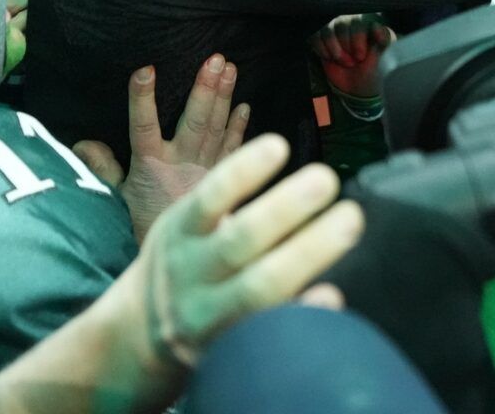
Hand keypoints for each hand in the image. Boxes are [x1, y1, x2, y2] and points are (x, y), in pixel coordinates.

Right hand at [74, 58, 250, 242]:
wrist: (179, 263)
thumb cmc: (142, 226)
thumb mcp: (115, 200)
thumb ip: (102, 168)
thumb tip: (83, 142)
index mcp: (149, 166)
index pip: (143, 126)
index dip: (143, 99)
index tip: (145, 70)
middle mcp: (179, 164)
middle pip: (193, 122)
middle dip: (204, 89)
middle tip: (215, 59)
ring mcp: (203, 170)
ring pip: (215, 128)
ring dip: (224, 97)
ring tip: (230, 68)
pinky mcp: (219, 178)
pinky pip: (232, 148)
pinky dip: (239, 128)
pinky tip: (246, 106)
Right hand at [127, 136, 363, 366]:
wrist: (145, 334)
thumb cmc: (185, 262)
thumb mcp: (185, 225)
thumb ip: (223, 202)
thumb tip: (281, 162)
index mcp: (180, 234)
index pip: (208, 199)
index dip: (242, 172)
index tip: (279, 146)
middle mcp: (192, 274)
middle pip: (239, 242)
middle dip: (285, 209)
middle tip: (326, 179)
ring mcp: (210, 316)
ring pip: (259, 288)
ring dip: (308, 253)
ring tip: (349, 221)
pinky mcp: (230, 348)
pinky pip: (269, 333)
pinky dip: (301, 312)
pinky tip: (331, 295)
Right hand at [312, 14, 395, 101]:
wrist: (360, 87)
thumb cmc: (376, 69)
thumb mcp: (386, 56)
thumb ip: (384, 39)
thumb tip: (375, 26)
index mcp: (370, 24)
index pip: (358, 21)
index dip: (357, 38)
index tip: (360, 56)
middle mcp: (352, 23)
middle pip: (342, 24)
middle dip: (345, 46)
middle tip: (352, 62)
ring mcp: (337, 29)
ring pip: (327, 29)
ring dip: (333, 48)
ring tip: (342, 62)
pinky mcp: (323, 38)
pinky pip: (315, 35)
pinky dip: (320, 48)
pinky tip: (329, 58)